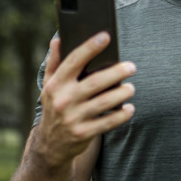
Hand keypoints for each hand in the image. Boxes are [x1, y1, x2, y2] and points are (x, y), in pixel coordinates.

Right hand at [34, 32, 136, 167]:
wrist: (50, 144)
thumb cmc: (55, 106)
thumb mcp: (49, 86)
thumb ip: (54, 63)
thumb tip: (57, 40)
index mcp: (56, 84)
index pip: (74, 61)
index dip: (90, 47)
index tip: (105, 36)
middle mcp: (63, 100)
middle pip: (95, 82)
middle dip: (116, 72)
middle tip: (131, 67)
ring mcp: (73, 118)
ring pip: (104, 102)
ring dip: (122, 93)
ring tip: (131, 88)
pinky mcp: (84, 133)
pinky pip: (108, 122)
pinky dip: (121, 115)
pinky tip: (129, 108)